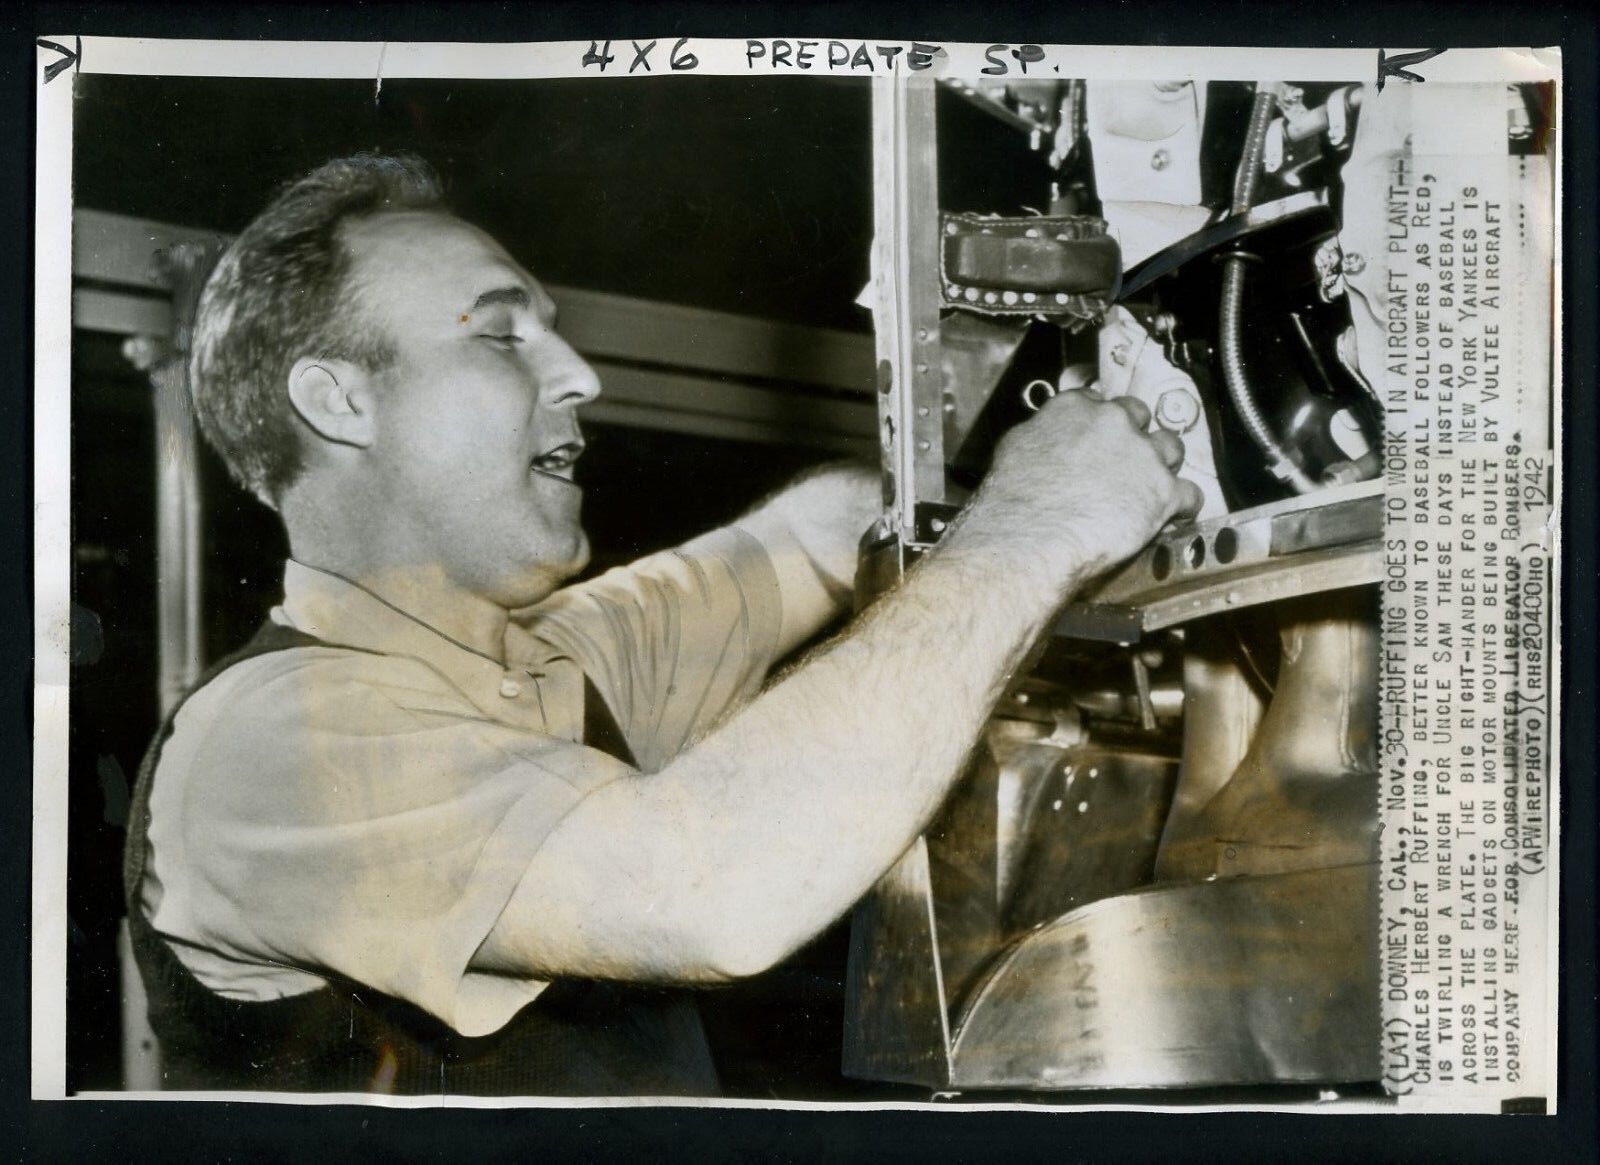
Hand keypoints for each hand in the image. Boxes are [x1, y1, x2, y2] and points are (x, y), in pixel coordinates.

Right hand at [970, 389, 1202, 584]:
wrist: (1031, 538)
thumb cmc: (1014, 502)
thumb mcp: (1013, 450)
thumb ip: (1041, 434)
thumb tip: (1046, 438)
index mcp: (1074, 408)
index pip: (1097, 402)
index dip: (1098, 424)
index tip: (1096, 437)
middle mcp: (1113, 422)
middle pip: (1138, 417)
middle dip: (1133, 437)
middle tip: (1123, 460)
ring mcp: (1142, 455)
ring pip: (1171, 447)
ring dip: (1163, 464)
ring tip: (1152, 484)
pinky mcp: (1164, 491)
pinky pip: (1191, 493)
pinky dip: (1184, 505)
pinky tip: (1175, 514)